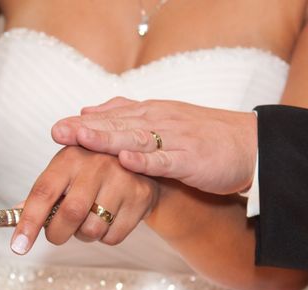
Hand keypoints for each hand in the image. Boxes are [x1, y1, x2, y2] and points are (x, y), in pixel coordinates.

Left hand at [10, 146, 158, 254]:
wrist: (140, 160)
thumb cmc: (92, 170)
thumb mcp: (65, 172)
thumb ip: (42, 194)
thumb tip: (15, 215)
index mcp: (69, 158)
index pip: (43, 193)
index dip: (28, 223)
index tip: (18, 246)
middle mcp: (96, 165)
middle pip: (70, 215)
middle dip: (57, 234)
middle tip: (56, 234)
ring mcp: (122, 180)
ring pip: (92, 230)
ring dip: (83, 235)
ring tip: (87, 219)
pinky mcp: (141, 196)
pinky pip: (113, 237)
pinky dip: (104, 237)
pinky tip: (107, 219)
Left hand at [51, 97, 257, 194]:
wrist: (250, 144)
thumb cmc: (202, 136)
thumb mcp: (162, 120)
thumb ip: (126, 115)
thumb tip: (88, 111)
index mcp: (150, 114)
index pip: (111, 117)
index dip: (83, 123)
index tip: (57, 130)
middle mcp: (159, 122)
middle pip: (117, 125)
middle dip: (85, 129)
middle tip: (58, 132)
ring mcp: (175, 139)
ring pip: (136, 138)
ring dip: (108, 138)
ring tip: (82, 138)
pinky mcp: (191, 159)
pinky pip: (165, 160)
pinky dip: (146, 160)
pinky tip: (126, 159)